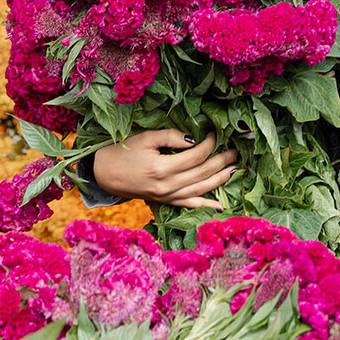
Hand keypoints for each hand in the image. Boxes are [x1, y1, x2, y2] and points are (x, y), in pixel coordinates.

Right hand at [94, 130, 237, 209]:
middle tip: (235, 151)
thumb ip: (171, 136)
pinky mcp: (166, 201)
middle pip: (203, 172)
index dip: (210, 143)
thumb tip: (194, 139)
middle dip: (222, 161)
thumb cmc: (123, 152)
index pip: (196, 155)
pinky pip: (189, 205)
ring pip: (201, 189)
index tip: (216, 133)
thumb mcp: (145, 138)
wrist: (104, 174)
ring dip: (220, 180)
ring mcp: (167, 196)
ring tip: (234, 169)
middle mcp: (168, 185)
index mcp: (162, 168)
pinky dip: (206, 205)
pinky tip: (220, 206)